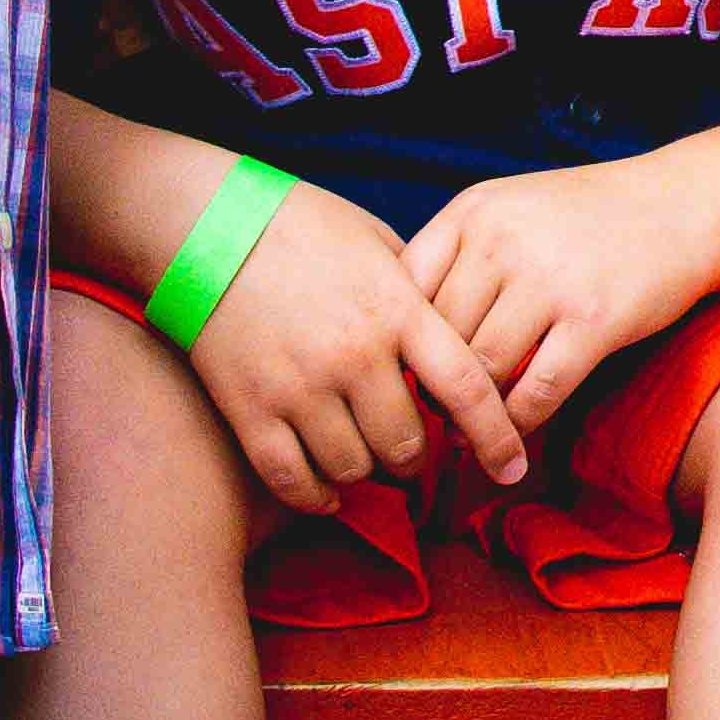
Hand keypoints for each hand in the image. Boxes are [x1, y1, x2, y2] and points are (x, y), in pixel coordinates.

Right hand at [188, 172, 529, 499]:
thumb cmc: (301, 226)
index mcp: (396, 308)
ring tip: (365, 452)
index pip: (466, 386)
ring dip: (367, 470)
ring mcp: (299, 386)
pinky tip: (327, 489)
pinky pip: (293, 480)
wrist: (207, 224)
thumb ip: (418, 292)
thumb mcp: (377, 242)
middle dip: (419, 456)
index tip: (512, 468)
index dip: (497, 437)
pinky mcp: (249, 410)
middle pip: (409, 444)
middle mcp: (354, 354)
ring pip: (354, 468)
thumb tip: (455, 335)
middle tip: (413, 446)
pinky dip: (316, 496)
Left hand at [406, 159, 719, 430]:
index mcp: (473, 210)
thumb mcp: (512, 208)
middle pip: (440, 338)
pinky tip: (518, 431)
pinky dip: (519, 422)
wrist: (685, 203)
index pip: (404, 291)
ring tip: (472, 431)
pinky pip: (536, 393)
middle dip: (435, 386)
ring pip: (482, 371)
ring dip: (475, 412)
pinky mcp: (594, 321)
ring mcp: (549, 280)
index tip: (405, 375)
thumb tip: (406, 337)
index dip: (399, 342)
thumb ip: (459, 256)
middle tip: (436, 418)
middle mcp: (502, 241)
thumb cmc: (590, 215)